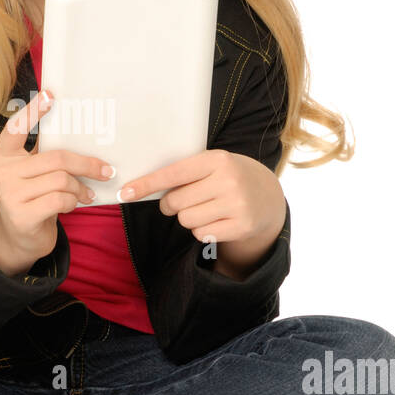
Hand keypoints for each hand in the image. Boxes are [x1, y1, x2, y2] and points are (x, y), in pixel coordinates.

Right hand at [0, 90, 115, 268]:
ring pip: (62, 180)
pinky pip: (60, 200)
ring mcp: (9, 194)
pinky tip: (72, 205)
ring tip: (86, 194)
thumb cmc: (33, 197)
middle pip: (55, 158)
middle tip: (106, 170)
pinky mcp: (22, 215)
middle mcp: (2, 172)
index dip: (33, 111)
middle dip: (85, 164)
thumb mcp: (33, 173)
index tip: (51, 95)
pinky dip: (73, 202)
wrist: (20, 238)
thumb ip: (44, 154)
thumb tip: (81, 133)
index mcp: (3, 155)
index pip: (16, 128)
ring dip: (80, 188)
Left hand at [118, 148, 285, 254]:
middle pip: (175, 202)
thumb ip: (184, 172)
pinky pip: (202, 235)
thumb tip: (141, 188)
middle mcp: (229, 180)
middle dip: (172, 205)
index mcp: (217, 159)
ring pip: (186, 220)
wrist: (267, 196)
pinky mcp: (242, 226)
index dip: (147, 184)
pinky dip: (202, 230)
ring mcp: (237, 204)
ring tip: (206, 208)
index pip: (173, 173)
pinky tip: (217, 219)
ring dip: (188, 218)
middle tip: (185, 200)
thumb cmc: (227, 177)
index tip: (127, 192)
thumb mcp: (212, 165)